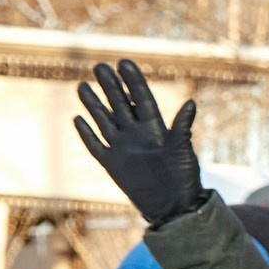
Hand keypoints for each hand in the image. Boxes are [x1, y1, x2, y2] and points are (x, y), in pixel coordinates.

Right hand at [75, 60, 204, 224]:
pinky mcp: (112, 163)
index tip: (123, 62)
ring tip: (83, 85)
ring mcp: (122, 147)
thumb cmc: (184, 178)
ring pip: (104, 120)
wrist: (174, 206)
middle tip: (99, 66)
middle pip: (119, 104)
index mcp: (155, 127)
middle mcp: (137, 134)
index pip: (140, 98)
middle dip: (110, 86)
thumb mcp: (183, 150)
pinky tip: (77, 118)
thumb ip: (183, 126)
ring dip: (93, 104)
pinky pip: (95, 145)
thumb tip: (191, 102)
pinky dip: (86, 133)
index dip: (132, 81)